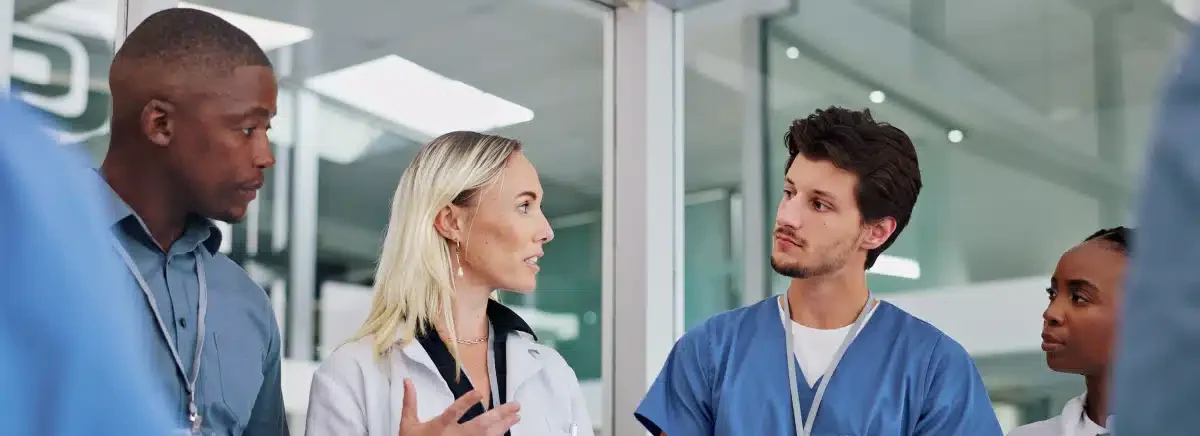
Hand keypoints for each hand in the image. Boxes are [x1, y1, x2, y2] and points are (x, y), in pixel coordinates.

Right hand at [397, 379, 520, 435]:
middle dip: (499, 415)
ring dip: (503, 426)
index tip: (479, 392)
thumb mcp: (408, 424)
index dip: (466, 402)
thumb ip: (410, 402)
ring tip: (516, 417)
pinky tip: (505, 432)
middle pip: (480, 425)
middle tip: (516, 406)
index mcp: (439, 426)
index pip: (454, 412)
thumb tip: (408, 380)